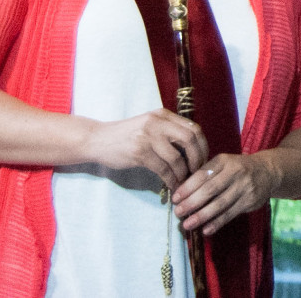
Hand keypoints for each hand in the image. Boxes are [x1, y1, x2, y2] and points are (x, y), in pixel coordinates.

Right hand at [82, 111, 208, 189]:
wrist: (97, 139)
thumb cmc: (126, 136)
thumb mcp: (149, 125)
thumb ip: (168, 131)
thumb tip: (193, 148)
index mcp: (163, 115)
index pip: (193, 128)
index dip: (202, 145)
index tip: (203, 159)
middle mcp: (158, 123)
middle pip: (190, 139)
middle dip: (198, 158)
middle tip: (197, 172)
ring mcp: (148, 137)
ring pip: (177, 157)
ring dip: (183, 173)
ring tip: (183, 182)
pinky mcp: (139, 152)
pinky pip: (162, 168)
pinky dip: (170, 179)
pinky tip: (171, 185)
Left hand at [173, 152, 280, 234]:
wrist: (267, 171)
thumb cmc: (236, 169)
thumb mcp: (223, 164)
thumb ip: (205, 175)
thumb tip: (181, 193)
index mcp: (224, 161)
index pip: (202, 174)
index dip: (187, 187)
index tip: (175, 198)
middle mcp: (235, 171)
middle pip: (210, 189)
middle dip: (192, 202)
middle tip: (178, 212)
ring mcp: (244, 186)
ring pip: (220, 203)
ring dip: (202, 216)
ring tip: (187, 224)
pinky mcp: (250, 200)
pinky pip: (230, 213)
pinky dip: (217, 223)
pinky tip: (205, 230)